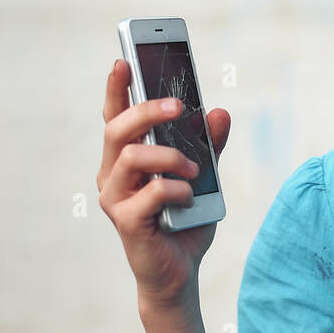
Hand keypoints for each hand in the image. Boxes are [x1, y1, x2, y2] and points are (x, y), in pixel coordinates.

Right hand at [97, 59, 230, 314]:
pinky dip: (178, 189)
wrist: (180, 272)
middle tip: (180, 106)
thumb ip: (209, 147)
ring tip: (195, 171)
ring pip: (131, 156)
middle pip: (117, 129)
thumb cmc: (185, 221)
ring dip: (171, 157)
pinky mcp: (126, 222)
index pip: (115, 117)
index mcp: (126, 160)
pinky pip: (151, 192)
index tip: (124, 60)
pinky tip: (190, 198)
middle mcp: (112, 175)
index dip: (117, 89)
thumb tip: (220, 113)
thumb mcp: (204, 178)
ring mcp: (115, 198)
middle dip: (148, 110)